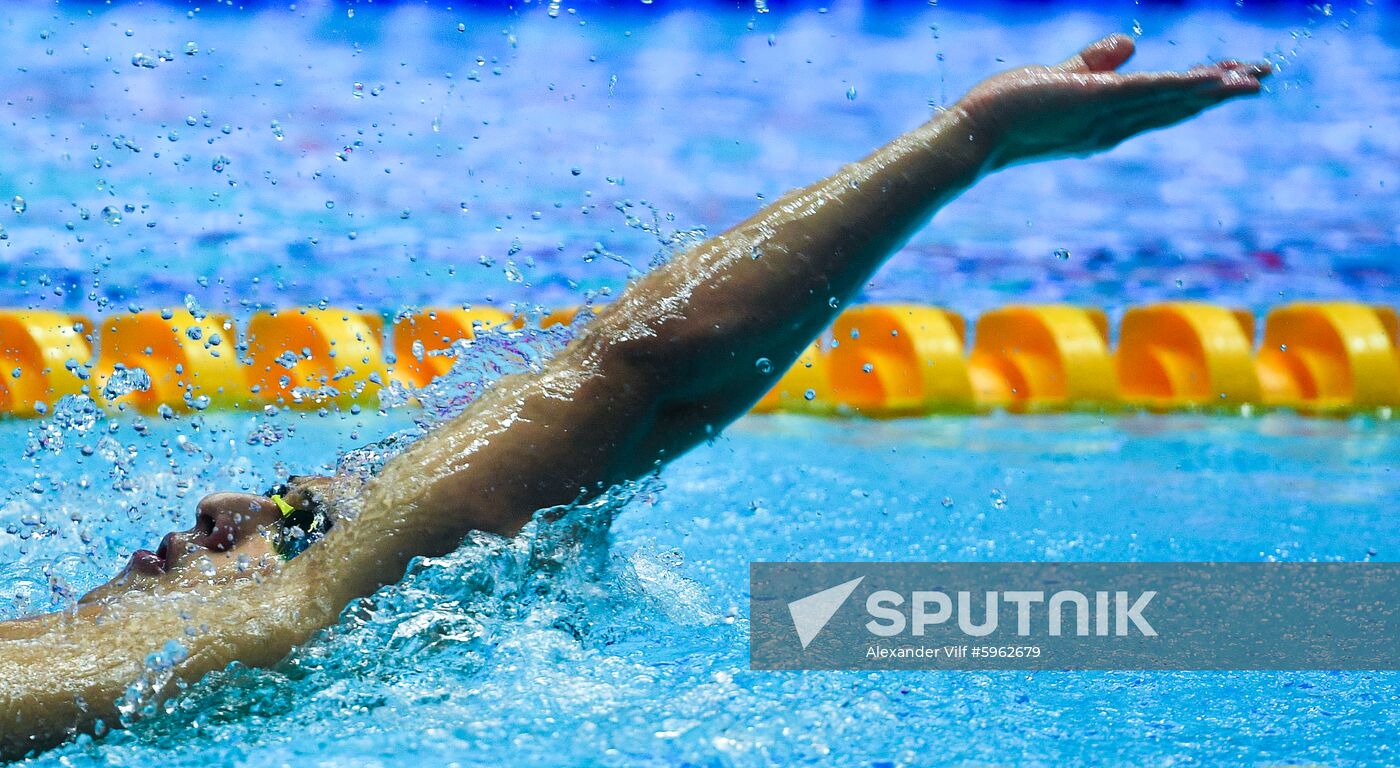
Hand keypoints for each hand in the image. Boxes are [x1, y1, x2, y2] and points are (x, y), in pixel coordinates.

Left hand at [957, 34, 1270, 170]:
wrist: (974, 135)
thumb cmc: (1007, 111)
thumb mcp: (1060, 79)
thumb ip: (1094, 63)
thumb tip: (1129, 43)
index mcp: (1106, 123)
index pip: (1161, 105)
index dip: (1198, 93)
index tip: (1233, 80)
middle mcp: (1111, 128)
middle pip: (1176, 107)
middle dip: (1220, 92)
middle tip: (1264, 78)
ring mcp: (1104, 117)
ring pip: (1170, 101)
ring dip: (1214, 90)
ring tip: (1255, 79)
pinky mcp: (1093, 103)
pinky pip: (1147, 92)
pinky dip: (1180, 87)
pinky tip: (1209, 79)